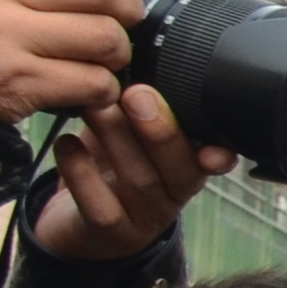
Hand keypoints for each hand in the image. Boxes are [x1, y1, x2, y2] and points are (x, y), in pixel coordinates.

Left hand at [33, 82, 230, 260]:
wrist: (73, 224)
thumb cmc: (103, 167)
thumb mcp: (124, 133)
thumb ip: (134, 105)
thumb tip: (127, 53)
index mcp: (187, 166)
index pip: (214, 155)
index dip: (219, 145)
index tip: (209, 117)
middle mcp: (172, 194)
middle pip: (180, 168)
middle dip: (162, 130)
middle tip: (139, 95)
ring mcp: (142, 217)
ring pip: (142, 182)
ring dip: (118, 140)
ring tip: (94, 107)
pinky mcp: (107, 234)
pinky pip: (100, 207)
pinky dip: (81, 173)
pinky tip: (67, 144)